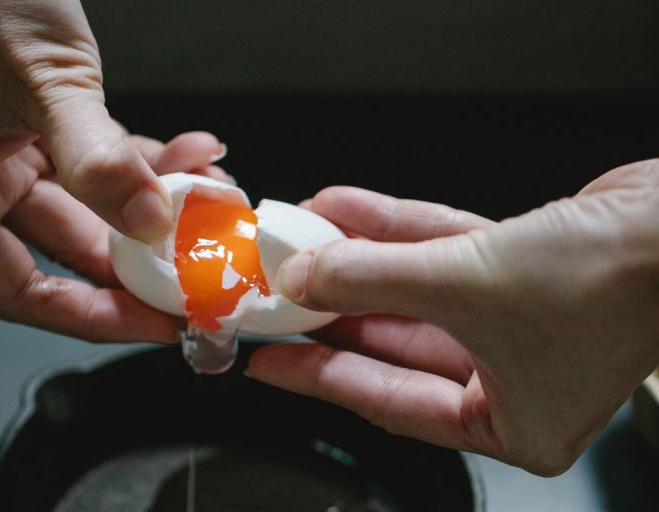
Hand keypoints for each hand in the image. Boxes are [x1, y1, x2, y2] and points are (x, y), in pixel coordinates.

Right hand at [0, 0, 226, 341]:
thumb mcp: (41, 78)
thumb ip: (97, 157)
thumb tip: (149, 224)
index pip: (17, 289)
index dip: (90, 316)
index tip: (153, 323)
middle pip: (69, 250)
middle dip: (143, 260)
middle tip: (202, 272)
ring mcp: (12, 145)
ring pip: (96, 203)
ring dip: (157, 205)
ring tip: (212, 200)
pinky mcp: (43, 117)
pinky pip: (103, 158)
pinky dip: (147, 160)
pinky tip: (194, 154)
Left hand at [248, 159, 658, 474]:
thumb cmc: (616, 282)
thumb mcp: (467, 286)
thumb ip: (376, 280)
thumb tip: (309, 277)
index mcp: (510, 423)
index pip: (387, 402)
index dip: (319, 377)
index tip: (271, 360)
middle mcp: (512, 377)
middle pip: (394, 342)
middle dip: (333, 311)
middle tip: (279, 297)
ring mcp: (514, 320)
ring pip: (414, 291)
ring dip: (358, 261)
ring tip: (304, 242)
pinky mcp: (517, 269)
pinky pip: (440, 253)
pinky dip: (395, 232)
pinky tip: (348, 211)